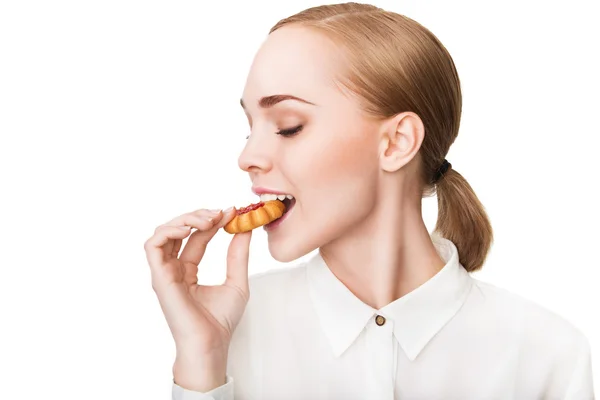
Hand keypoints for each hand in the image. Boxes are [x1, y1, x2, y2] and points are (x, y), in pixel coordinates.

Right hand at [144, 207, 251, 357]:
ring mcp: (164, 273)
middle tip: (219, 212)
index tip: (232, 212)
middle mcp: (174, 269)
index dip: (212, 221)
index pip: (197, 237)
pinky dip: (168, 232)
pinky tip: (188, 230)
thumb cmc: (220, 321)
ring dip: (184, 220)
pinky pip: (152, 246)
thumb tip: (245, 228)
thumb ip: (238, 255)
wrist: (212, 344)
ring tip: (207, 220)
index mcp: (189, 270)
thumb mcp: (237, 281)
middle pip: (178, 230)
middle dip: (198, 215)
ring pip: (163, 233)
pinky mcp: (159, 277)